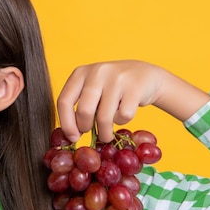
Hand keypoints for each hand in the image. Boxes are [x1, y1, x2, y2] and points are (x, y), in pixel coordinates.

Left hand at [56, 60, 209, 143]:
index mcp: (80, 73)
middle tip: (91, 133)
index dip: (66, 123)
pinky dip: (122, 121)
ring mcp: (116, 78)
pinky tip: (123, 114)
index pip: (64, 101)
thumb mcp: (92, 89)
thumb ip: (79, 105)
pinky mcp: (135, 87)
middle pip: (83, 111)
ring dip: (104, 133)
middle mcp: (96, 72)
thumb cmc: (112, 88)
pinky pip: (123, 116)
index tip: (72, 137)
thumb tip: (70, 135)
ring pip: (104, 117)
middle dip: (85, 128)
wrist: (145, 74)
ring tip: (106, 135)